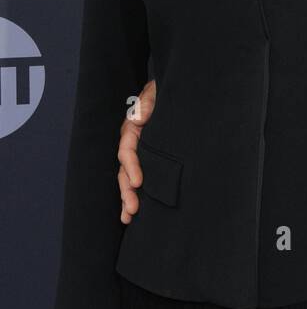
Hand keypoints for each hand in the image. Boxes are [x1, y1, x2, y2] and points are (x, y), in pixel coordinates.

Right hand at [118, 78, 154, 222]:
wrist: (180, 91)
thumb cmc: (166, 91)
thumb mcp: (157, 92)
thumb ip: (148, 102)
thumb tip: (139, 118)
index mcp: (133, 127)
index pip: (127, 150)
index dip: (131, 166)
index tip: (138, 182)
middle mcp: (134, 143)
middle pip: (125, 170)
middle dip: (127, 191)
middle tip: (132, 210)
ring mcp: (142, 153)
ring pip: (130, 178)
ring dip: (129, 198)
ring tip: (129, 218)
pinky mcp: (152, 160)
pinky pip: (142, 178)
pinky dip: (139, 195)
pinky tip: (137, 214)